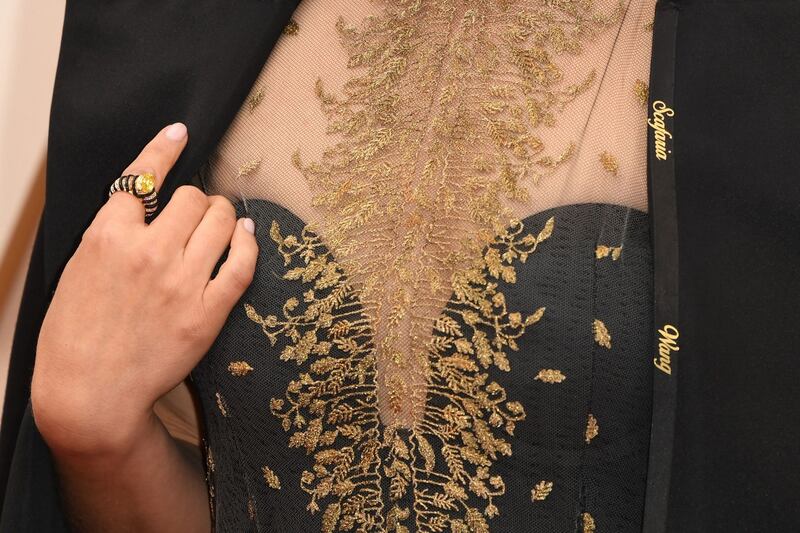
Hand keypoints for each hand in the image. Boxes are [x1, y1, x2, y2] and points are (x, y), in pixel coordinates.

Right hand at [31, 123, 257, 454]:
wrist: (89, 393)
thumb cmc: (74, 334)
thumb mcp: (77, 270)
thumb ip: (111, 233)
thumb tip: (144, 204)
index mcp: (107, 238)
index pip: (142, 176)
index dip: (163, 149)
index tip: (180, 132)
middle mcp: (147, 253)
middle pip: (191, 196)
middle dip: (196, 199)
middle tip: (195, 212)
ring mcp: (181, 283)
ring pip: (221, 220)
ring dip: (223, 215)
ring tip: (219, 223)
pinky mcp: (207, 312)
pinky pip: (243, 263)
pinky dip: (249, 242)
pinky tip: (246, 235)